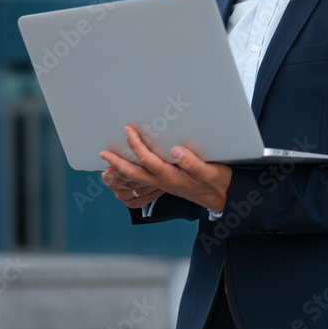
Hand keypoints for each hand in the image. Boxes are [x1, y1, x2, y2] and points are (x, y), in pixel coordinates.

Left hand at [100, 125, 231, 212]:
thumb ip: (193, 162)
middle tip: (102, 154)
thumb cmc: (218, 184)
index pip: (147, 160)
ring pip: (137, 179)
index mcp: (171, 177)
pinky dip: (132, 175)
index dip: (135, 145)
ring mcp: (165, 184)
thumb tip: (175, 151)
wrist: (225, 199)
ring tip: (108, 164)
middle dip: (117, 163)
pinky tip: (129, 169)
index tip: (127, 130)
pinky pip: (144, 180)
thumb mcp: (210, 171)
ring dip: (121, 171)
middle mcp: (164, 182)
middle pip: (134, 174)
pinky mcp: (168, 183)